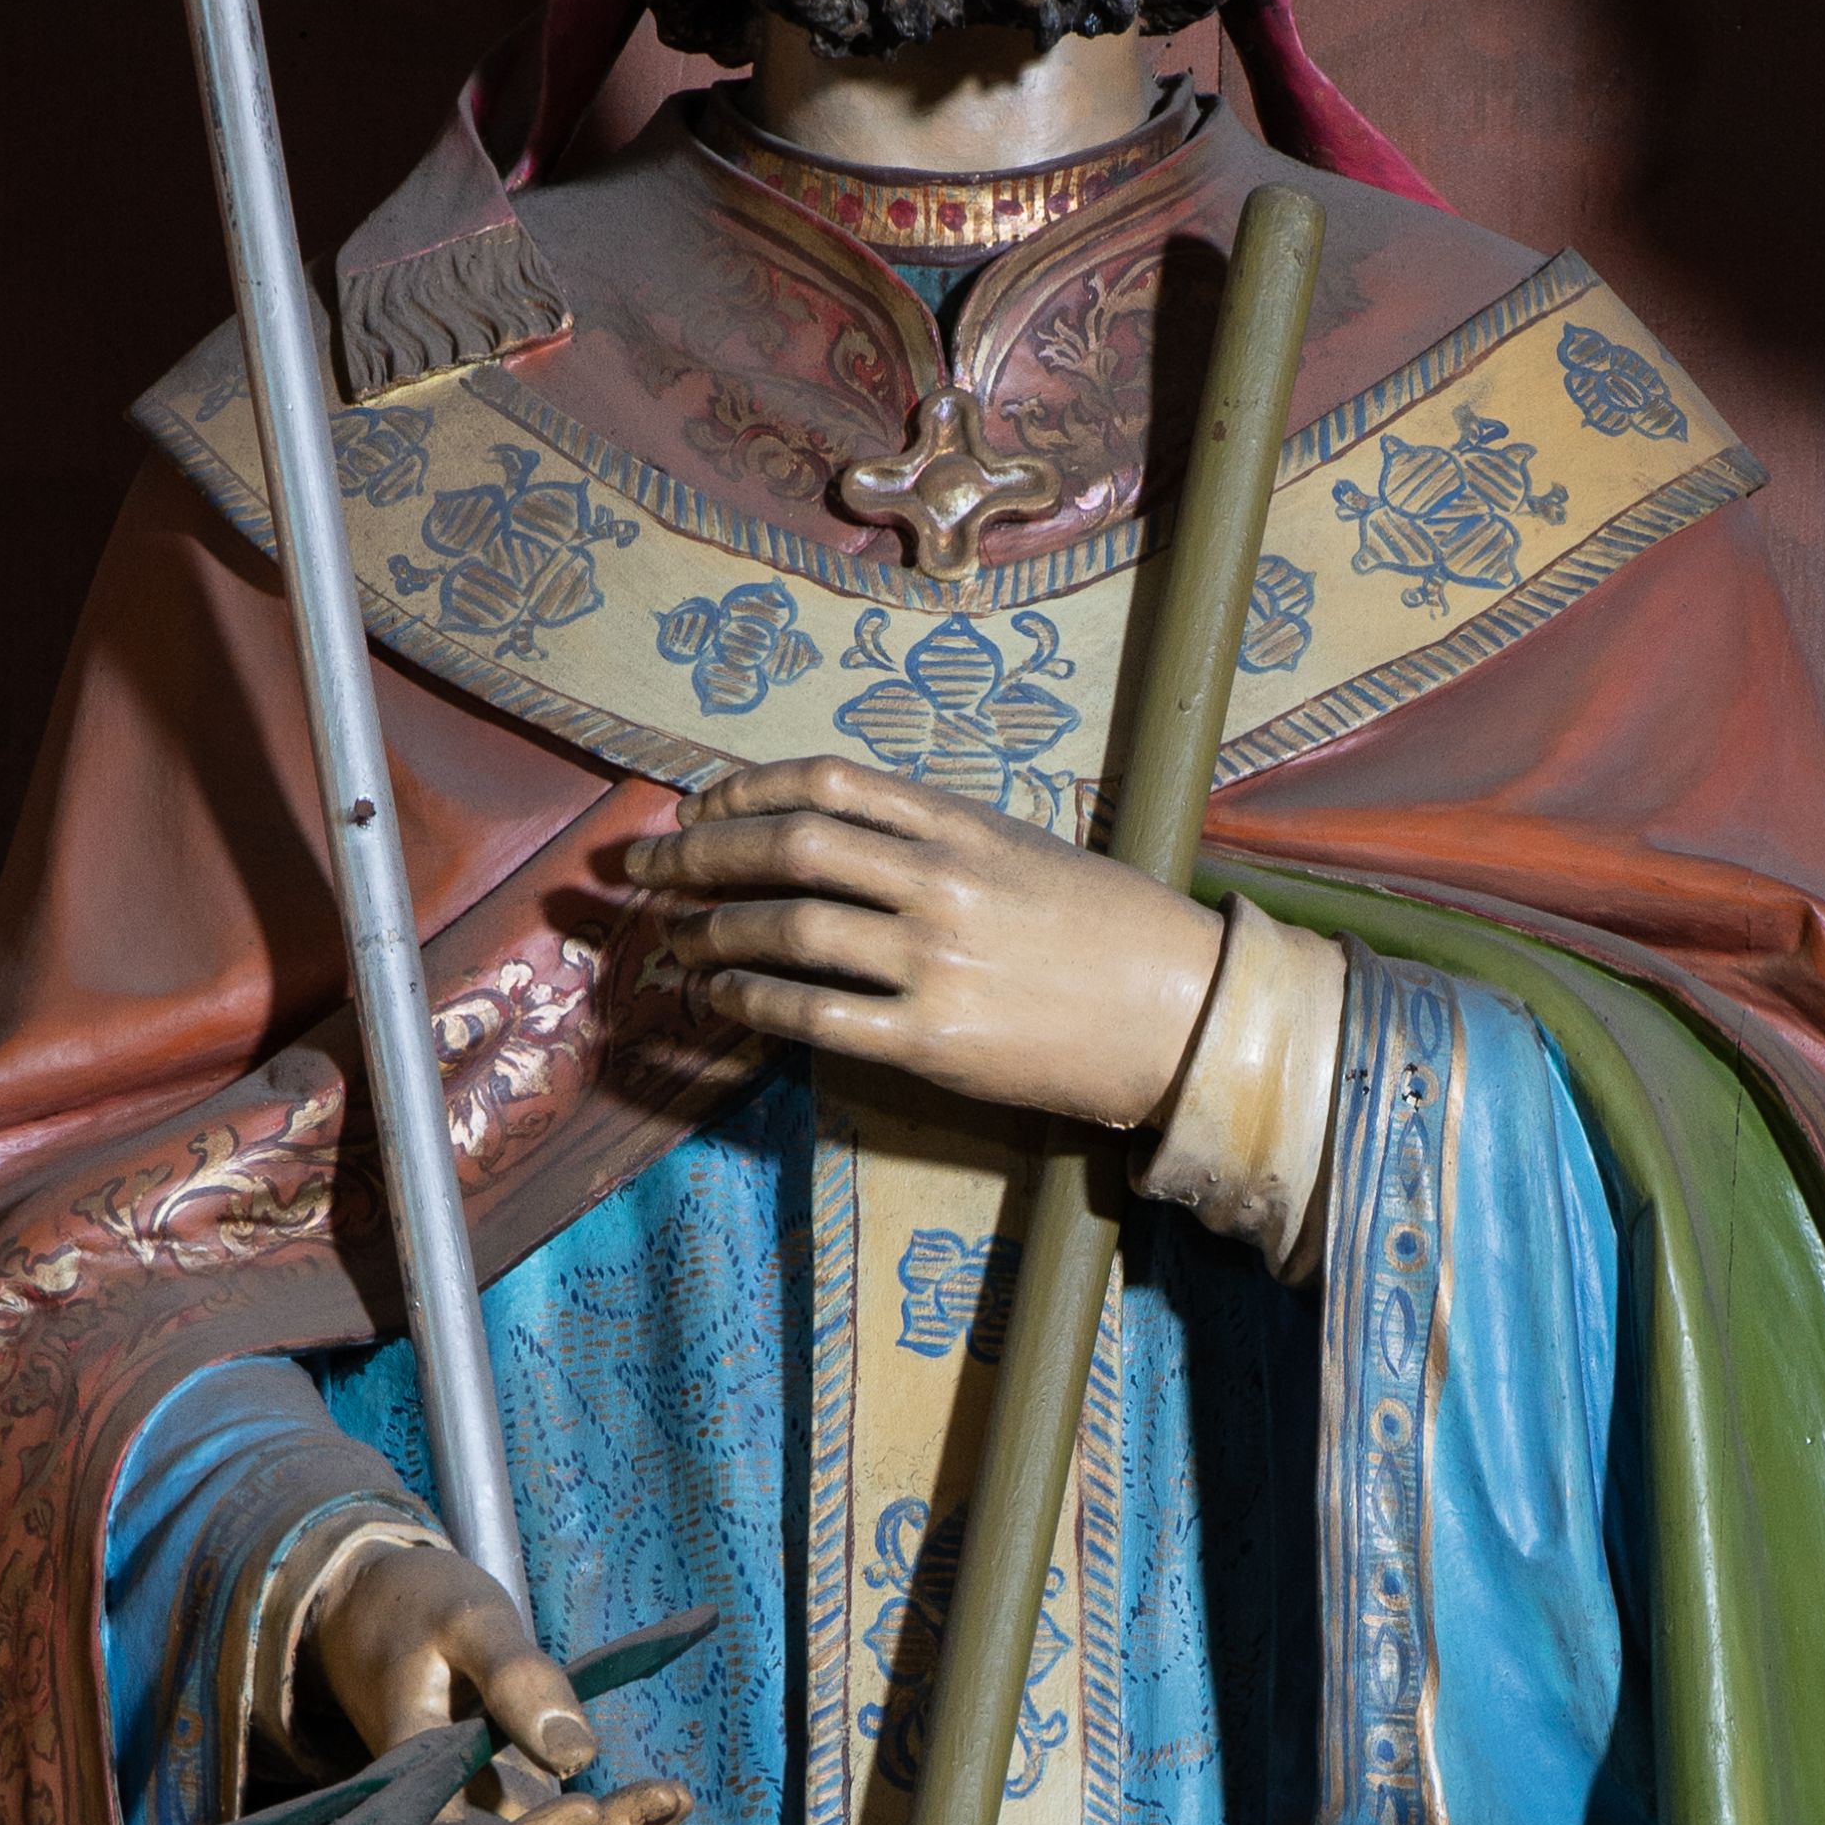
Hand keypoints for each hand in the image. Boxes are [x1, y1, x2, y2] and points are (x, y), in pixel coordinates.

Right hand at [306, 1535, 686, 1824]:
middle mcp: (448, 1822)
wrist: (393, 1616)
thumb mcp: (465, 1620)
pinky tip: (665, 1823)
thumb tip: (577, 1756)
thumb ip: (514, 1677)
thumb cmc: (418, 1608)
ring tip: (672, 1800)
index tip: (586, 1806)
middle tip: (663, 1793)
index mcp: (413, 1780)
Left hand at [623, 759, 1219, 1128]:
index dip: (743, 791)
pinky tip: (716, 1001)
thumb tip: (837, 838)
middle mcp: (940, 881)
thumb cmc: (1108, 934)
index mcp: (962, 824)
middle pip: (789, 846)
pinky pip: (812, 1016)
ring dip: (711, 933)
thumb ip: (936, 837)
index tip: (694, 811)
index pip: (827, 782)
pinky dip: (748, 1003)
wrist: (1184, 1018)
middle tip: (641, 872)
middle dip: (696, 857)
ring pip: (788, 929)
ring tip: (673, 943)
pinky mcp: (933, 1042)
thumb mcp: (1025, 852)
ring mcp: (935, 961)